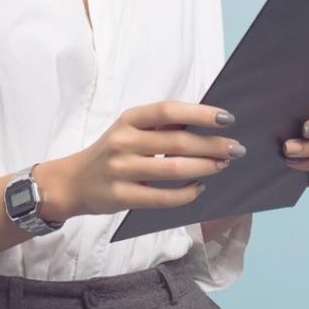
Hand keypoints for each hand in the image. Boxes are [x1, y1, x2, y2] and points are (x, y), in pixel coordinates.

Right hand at [52, 101, 245, 217]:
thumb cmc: (111, 152)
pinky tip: (200, 188)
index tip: (227, 119)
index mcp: (129, 119)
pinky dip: (186, 193)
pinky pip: (162, 197)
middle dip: (212, 146)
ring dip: (204, 168)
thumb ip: (160, 127)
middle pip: (177, 142)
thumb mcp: (129, 130)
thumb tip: (206, 125)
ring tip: (222, 166)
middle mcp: (123, 141)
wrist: (72, 182)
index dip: (200, 114)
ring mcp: (121, 170)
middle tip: (236, 149)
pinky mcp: (121, 196)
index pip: (168, 111)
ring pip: (173, 169)